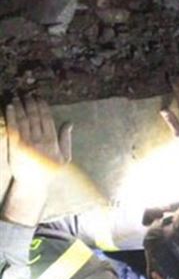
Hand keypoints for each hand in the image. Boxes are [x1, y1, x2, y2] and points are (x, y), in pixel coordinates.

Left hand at [1, 96, 71, 225]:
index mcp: (52, 142)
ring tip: (17, 97)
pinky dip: (11, 116)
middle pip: (35, 117)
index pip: (47, 119)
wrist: (33, 184)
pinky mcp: (15, 146)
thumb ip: (66, 139)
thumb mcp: (64, 157)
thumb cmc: (50, 171)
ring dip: (20, 106)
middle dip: (31, 104)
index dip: (43, 107)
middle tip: (28, 94)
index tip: (39, 98)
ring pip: (23, 119)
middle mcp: (39, 141)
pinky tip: (9, 107)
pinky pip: (13, 127)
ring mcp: (26, 143)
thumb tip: (69, 123)